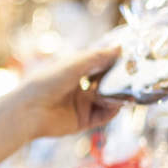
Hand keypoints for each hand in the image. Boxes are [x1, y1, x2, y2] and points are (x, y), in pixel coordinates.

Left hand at [0, 47, 121, 166]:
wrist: (28, 110)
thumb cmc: (45, 82)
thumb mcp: (73, 65)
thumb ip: (96, 57)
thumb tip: (119, 47)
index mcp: (71, 70)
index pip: (97, 64)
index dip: (113, 61)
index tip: (131, 55)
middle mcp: (77, 87)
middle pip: (105, 83)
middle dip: (120, 79)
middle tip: (138, 74)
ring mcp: (80, 104)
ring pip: (107, 99)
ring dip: (119, 95)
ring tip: (132, 90)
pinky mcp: (82, 121)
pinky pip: (102, 116)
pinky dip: (112, 110)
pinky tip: (119, 104)